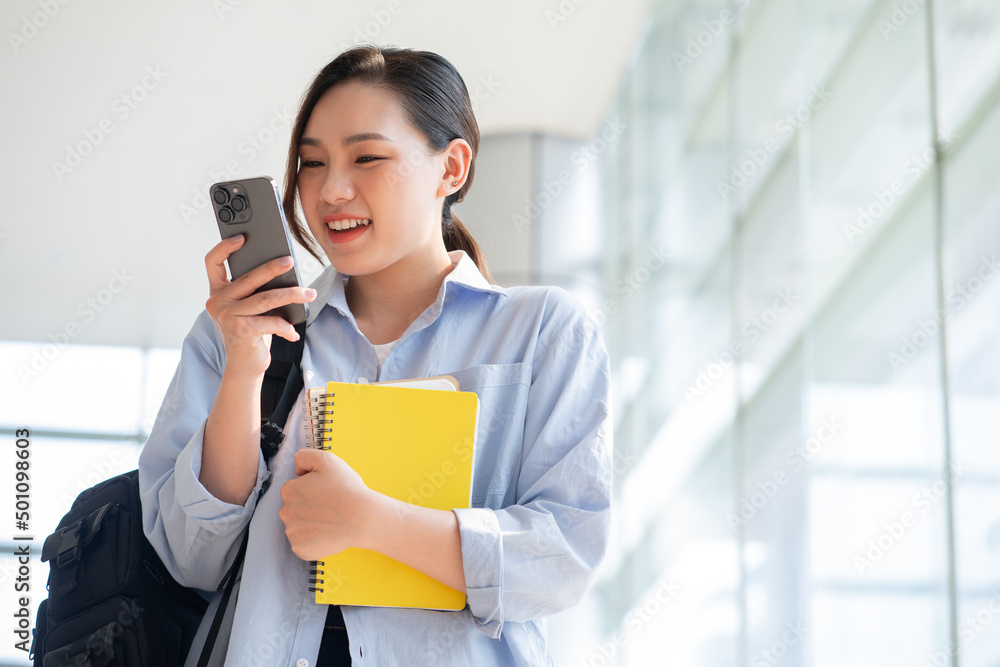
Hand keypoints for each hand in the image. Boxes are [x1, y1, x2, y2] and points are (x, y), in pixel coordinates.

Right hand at [204, 235, 315, 379]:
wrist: (244, 366)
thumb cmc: (251, 333)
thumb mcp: (249, 308)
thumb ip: (255, 291)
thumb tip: (283, 269)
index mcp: (218, 292)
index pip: (212, 262)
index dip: (224, 247)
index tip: (242, 237)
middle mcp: (218, 302)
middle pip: (248, 278)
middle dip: (272, 268)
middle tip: (290, 260)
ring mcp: (228, 316)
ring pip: (265, 298)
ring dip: (292, 295)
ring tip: (309, 294)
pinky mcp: (241, 330)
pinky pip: (271, 321)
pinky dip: (286, 326)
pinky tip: (293, 331)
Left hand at [279, 448, 375, 560]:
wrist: (362, 517)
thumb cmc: (347, 489)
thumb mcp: (327, 459)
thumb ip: (304, 456)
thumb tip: (297, 471)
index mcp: (288, 490)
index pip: (295, 489)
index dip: (311, 488)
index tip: (325, 492)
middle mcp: (285, 512)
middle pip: (294, 508)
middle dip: (308, 507)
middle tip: (329, 505)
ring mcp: (292, 533)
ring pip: (298, 526)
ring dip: (310, 524)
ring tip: (330, 520)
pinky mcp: (300, 549)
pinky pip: (303, 544)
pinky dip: (313, 540)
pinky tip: (327, 533)